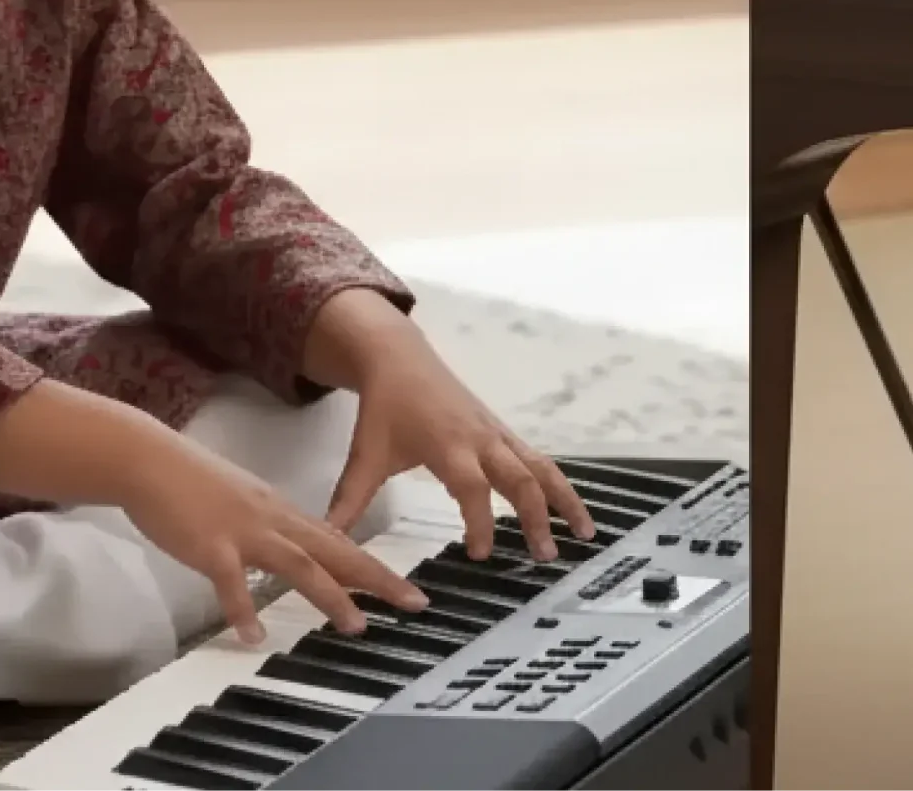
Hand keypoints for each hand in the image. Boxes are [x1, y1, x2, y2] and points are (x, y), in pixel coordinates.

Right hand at [123, 433, 429, 643]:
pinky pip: (231, 583)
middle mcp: (273, 521)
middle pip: (337, 551)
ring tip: (356, 626)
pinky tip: (253, 635)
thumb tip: (289, 553)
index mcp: (282, 513)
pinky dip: (243, 609)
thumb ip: (269, 529)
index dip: (376, 567)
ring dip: (330, 596)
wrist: (150, 460)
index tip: (408, 588)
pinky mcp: (211, 546)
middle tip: (413, 603)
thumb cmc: (192, 483)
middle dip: (378, 579)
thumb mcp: (245, 503)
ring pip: (299, 565)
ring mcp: (244, 533)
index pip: (341, 542)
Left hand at [321, 314, 597, 562]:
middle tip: (546, 556)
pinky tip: (571, 509)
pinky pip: (538, 459)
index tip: (480, 554)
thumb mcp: (365, 456)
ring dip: (564, 499)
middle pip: (521, 478)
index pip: (472, 488)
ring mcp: (496, 433)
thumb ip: (349, 503)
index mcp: (448, 445)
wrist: (398, 357)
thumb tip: (327, 542)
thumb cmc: (383, 408)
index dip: (479, 522)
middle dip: (537, 516)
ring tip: (584, 534)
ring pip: (541, 467)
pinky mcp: (501, 432)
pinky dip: (558, 484)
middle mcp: (480, 438)